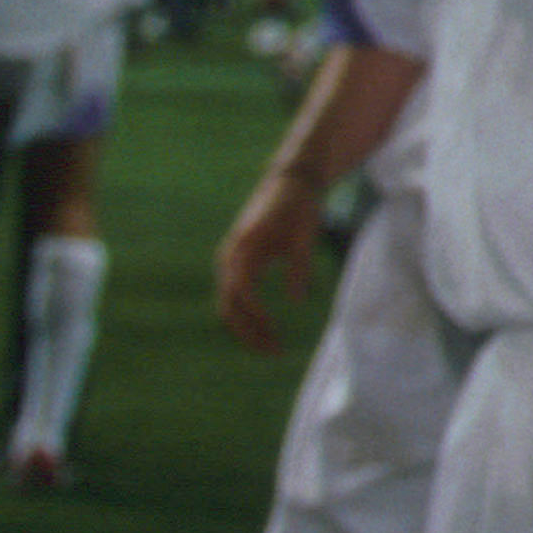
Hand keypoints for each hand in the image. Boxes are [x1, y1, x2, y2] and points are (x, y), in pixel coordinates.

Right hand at [216, 169, 325, 351]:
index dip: (253, 316)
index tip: (273, 332)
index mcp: (243, 247)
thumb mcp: (304, 234)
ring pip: (230, 305)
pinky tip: (266, 330)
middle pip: (229, 305)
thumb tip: (296, 301)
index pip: (240, 291)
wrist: (291, 179)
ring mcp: (231, 261)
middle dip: (248, 332)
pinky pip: (237, 297)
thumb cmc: (299, 205)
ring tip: (272, 347)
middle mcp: (230, 256)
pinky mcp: (240, 263)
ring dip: (247, 328)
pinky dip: (248, 316)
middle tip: (274, 352)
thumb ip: (299, 266)